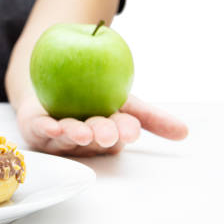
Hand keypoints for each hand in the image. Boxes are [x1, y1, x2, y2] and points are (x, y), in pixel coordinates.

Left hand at [16, 94, 187, 155]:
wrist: (54, 82)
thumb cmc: (93, 96)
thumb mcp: (124, 101)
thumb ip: (150, 116)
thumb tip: (185, 133)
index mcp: (108, 135)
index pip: (120, 134)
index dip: (124, 132)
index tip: (131, 131)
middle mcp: (85, 140)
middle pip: (94, 139)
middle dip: (101, 136)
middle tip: (105, 133)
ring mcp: (60, 139)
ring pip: (68, 138)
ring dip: (74, 135)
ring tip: (79, 131)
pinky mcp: (38, 132)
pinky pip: (41, 131)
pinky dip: (46, 129)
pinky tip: (50, 126)